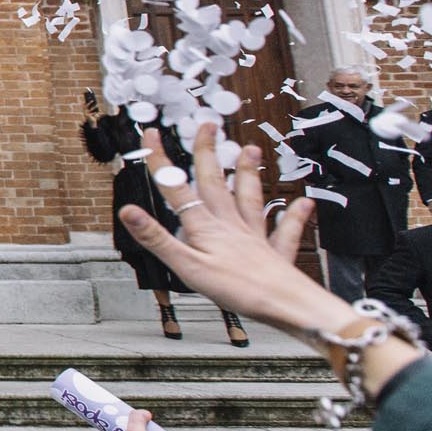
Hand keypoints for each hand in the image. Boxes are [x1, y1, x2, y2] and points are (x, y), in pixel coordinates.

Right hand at [118, 123, 348, 338]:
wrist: (285, 303)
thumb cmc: (238, 289)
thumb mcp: (186, 266)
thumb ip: (156, 237)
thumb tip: (128, 211)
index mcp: (206, 227)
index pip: (176, 188)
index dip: (160, 160)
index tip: (152, 135)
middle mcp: (231, 224)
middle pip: (214, 182)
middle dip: (207, 152)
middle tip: (207, 127)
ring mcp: (255, 235)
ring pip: (249, 198)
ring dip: (248, 173)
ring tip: (250, 150)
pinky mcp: (275, 252)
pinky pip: (286, 230)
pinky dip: (294, 216)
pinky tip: (303, 203)